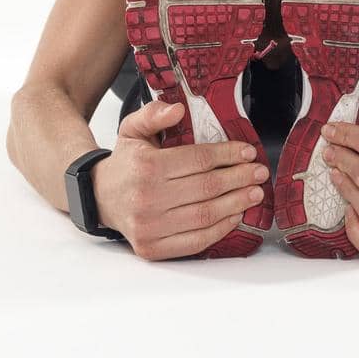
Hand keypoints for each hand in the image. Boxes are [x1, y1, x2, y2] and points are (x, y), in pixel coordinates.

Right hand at [92, 99, 268, 259]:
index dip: (228, 155)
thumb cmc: (126, 163)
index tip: (247, 152)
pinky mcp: (153, 248)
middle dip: (239, 178)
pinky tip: (235, 215)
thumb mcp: (132, 129)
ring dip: (236, 204)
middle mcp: (147, 198)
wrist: (99, 197)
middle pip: (207, 188)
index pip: (199, 160)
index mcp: (146, 166)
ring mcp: (149, 227)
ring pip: (205, 215)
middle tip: (258, 173)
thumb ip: (154, 114)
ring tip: (254, 193)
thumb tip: (178, 109)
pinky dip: (221, 229)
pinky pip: (196, 241)